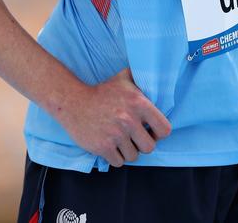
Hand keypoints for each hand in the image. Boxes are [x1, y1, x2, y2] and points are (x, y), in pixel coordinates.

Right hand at [57, 67, 171, 166]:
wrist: (73, 102)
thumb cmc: (102, 91)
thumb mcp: (123, 78)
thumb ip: (141, 78)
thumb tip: (158, 75)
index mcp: (138, 102)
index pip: (165, 129)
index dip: (159, 132)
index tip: (150, 130)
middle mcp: (129, 119)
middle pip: (149, 147)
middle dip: (142, 144)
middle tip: (133, 137)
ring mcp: (116, 134)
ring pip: (134, 156)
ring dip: (127, 151)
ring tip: (119, 139)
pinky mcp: (103, 147)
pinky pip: (119, 162)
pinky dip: (115, 157)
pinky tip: (110, 145)